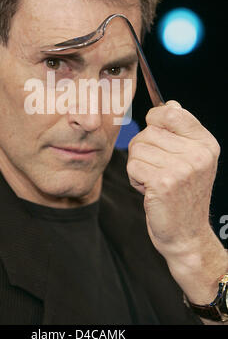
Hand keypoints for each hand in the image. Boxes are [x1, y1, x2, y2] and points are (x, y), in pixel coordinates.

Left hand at [127, 100, 220, 257]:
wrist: (187, 235)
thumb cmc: (183, 196)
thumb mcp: (191, 159)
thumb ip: (180, 130)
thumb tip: (169, 103)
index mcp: (206, 144)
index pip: (172, 112)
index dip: (155, 119)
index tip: (156, 135)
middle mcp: (198, 154)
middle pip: (148, 131)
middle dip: (144, 149)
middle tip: (158, 170)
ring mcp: (183, 169)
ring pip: (137, 148)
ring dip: (138, 165)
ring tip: (154, 181)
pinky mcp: (164, 183)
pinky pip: (133, 165)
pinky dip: (135, 178)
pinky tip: (149, 191)